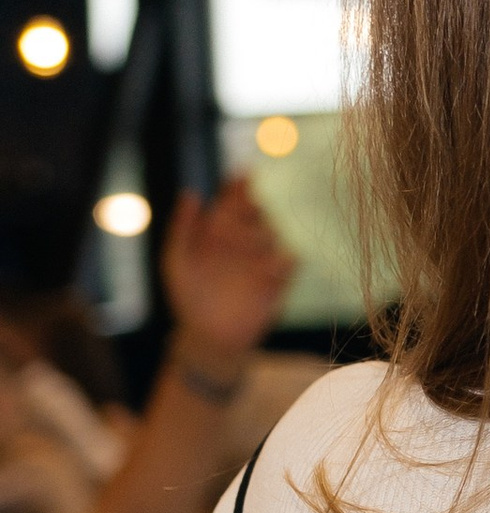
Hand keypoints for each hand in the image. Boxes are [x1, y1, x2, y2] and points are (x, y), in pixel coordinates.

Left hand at [159, 180, 293, 369]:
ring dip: (262, 234)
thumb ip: (182, 228)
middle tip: (244, 212)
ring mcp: (261, 259)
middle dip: (253, 208)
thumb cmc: (188, 298)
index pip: (232, 201)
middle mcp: (243, 241)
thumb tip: (192, 193)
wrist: (208, 337)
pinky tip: (266, 269)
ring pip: (273, 232)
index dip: (238, 186)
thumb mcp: (176, 261)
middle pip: (257, 212)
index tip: (242, 175)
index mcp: (219, 232)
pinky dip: (282, 260)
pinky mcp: (277, 280)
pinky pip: (289, 261)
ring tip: (248, 248)